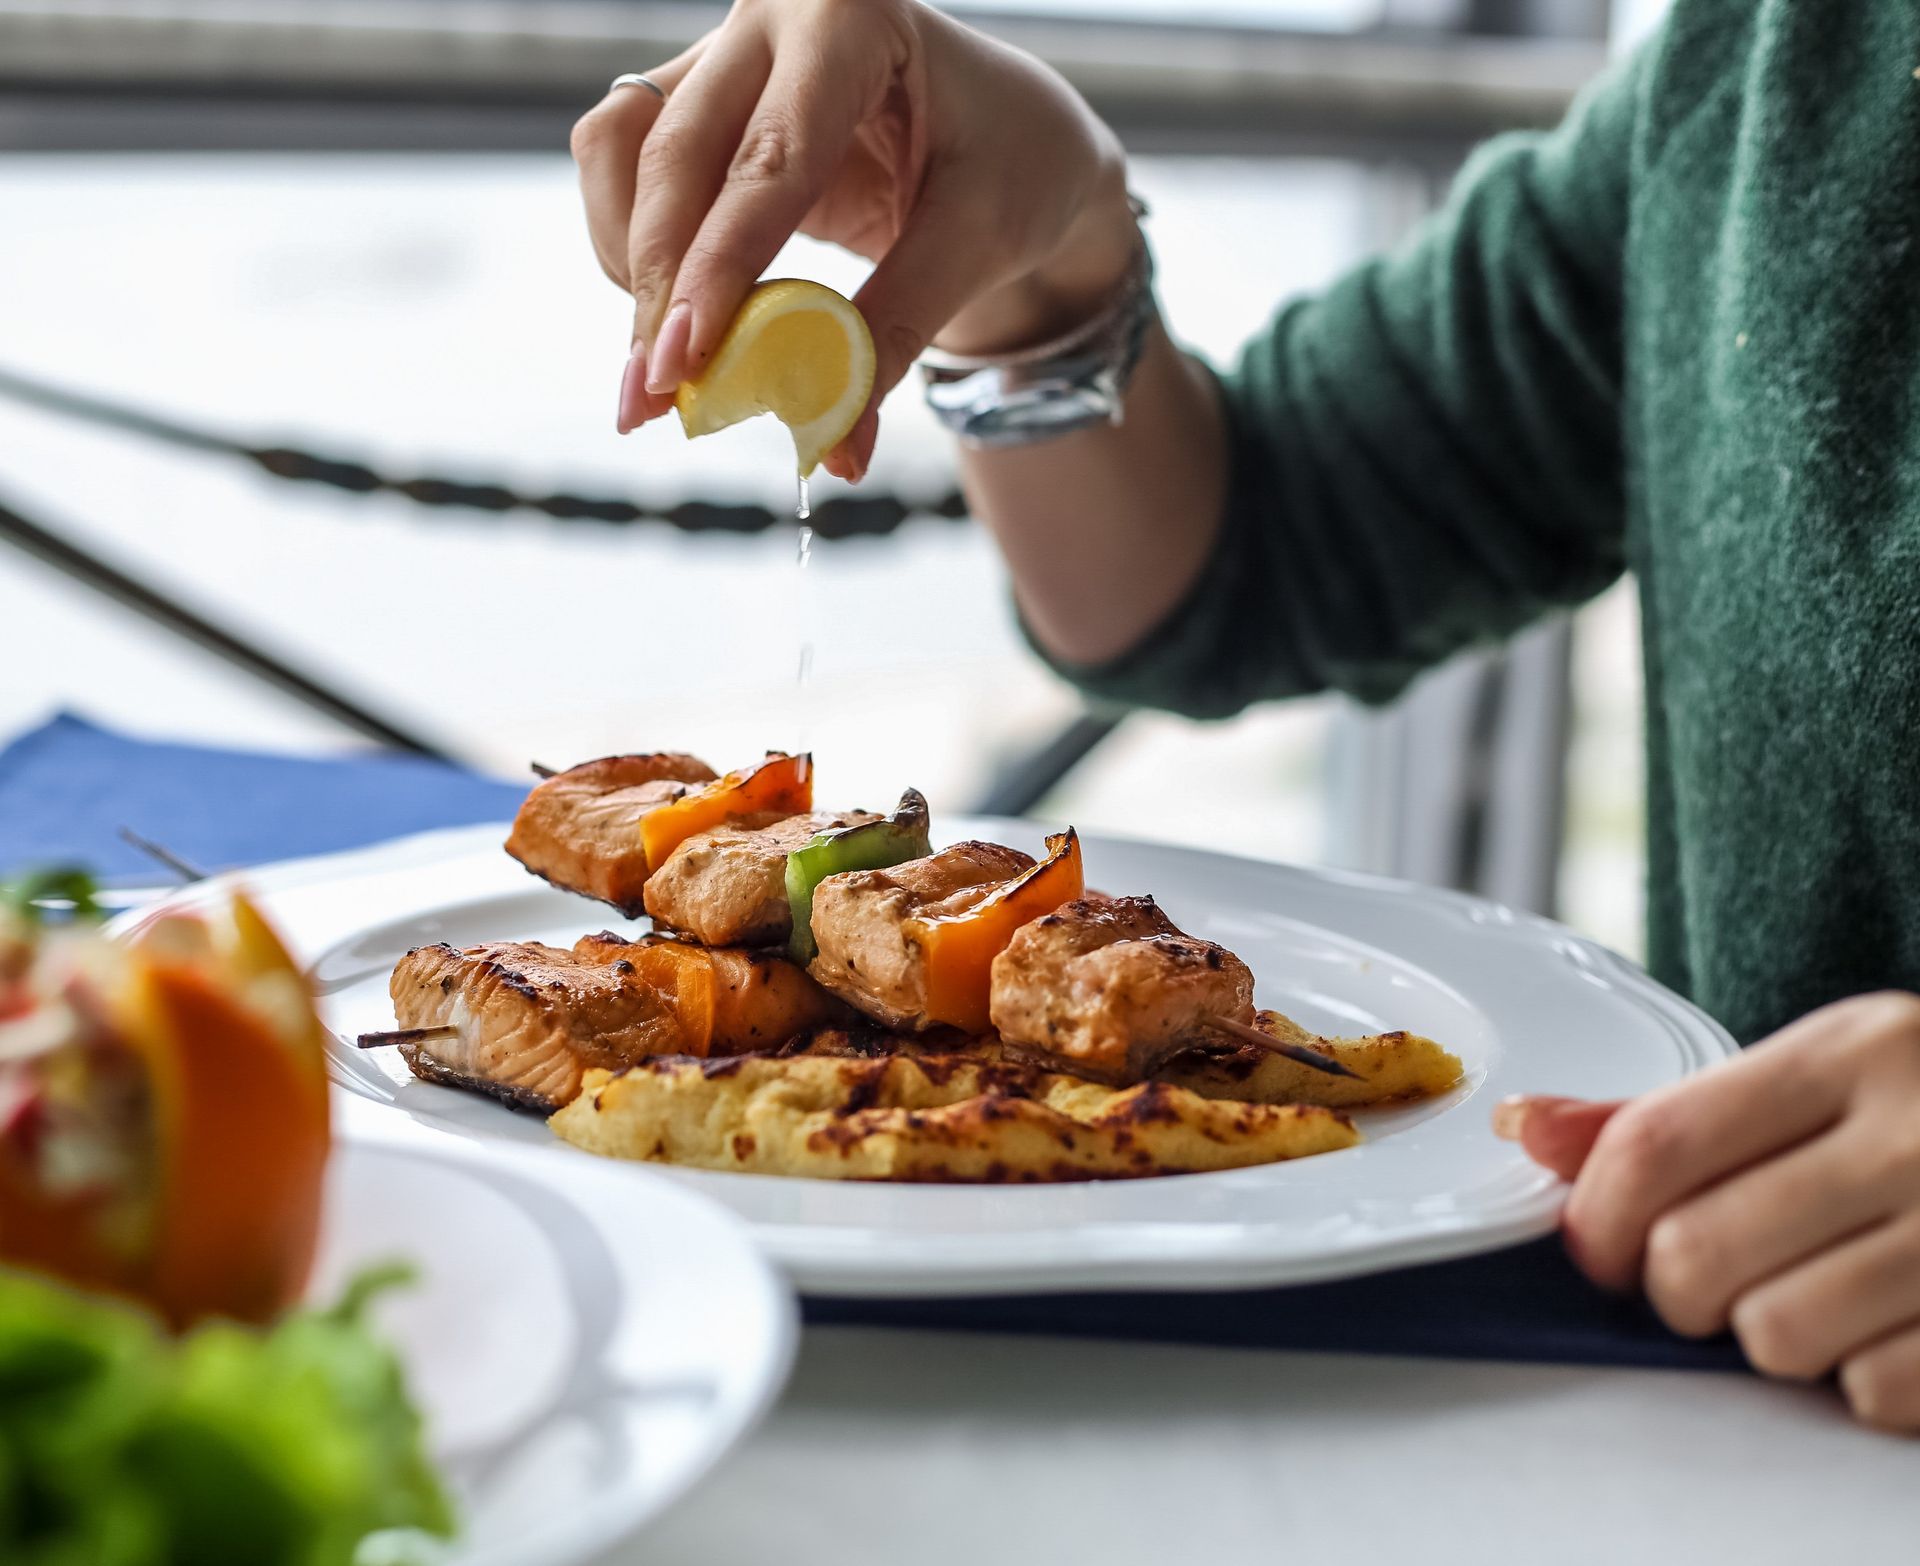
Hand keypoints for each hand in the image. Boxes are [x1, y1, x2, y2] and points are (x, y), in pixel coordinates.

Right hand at [568, 0, 1137, 475]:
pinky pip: (628, 174)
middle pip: (674, 152)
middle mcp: (773, 17)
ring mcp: (724, 54)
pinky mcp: (700, 105)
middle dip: (658, 286)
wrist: (1014, 137)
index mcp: (853, 16)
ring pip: (624, 152)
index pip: (771, 155)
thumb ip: (897, 333)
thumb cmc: (1015, 165)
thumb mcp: (978, 244)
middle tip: (654, 398)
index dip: (718, 266)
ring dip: (632, 268)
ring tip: (663, 374)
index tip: (684, 359)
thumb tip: (836, 450)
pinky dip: (640, 258)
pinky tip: (681, 325)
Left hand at [1496, 992, 1919, 1431]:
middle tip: (1716, 1275)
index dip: (1599, 1215)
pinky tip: (1895, 1326)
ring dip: (1775, 1334)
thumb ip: (1678, 1115)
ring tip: (1818, 1291)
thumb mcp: (1827, 1075)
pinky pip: (1872, 1391)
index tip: (1602, 1245)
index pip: (1659, 1143)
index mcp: (1855, 1051)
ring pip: (1774, 1336)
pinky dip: (1865, 1379)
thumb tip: (1528, 1130)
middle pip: (1697, 1255)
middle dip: (1680, 1288)